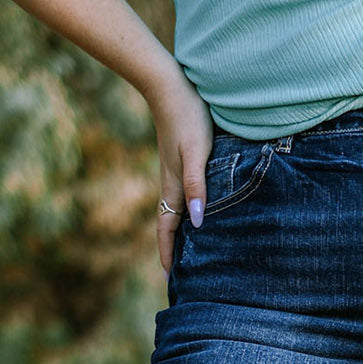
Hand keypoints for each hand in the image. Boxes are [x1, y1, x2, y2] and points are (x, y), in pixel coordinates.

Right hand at [144, 66, 214, 273]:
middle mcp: (170, 184)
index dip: (167, 253)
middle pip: (169, 224)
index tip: (170, 278)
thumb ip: (196, 186)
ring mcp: (173, 173)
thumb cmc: (187, 117)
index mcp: (172, 187)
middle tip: (179, 275)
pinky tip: (196, 215)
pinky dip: (185, 213)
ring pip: (174, 211)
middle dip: (172, 250)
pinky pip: (181, 196)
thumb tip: (196, 222)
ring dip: (178, 233)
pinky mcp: (179, 162)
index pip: (166, 228)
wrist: (169, 85)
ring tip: (189, 252)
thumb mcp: (195, 151)